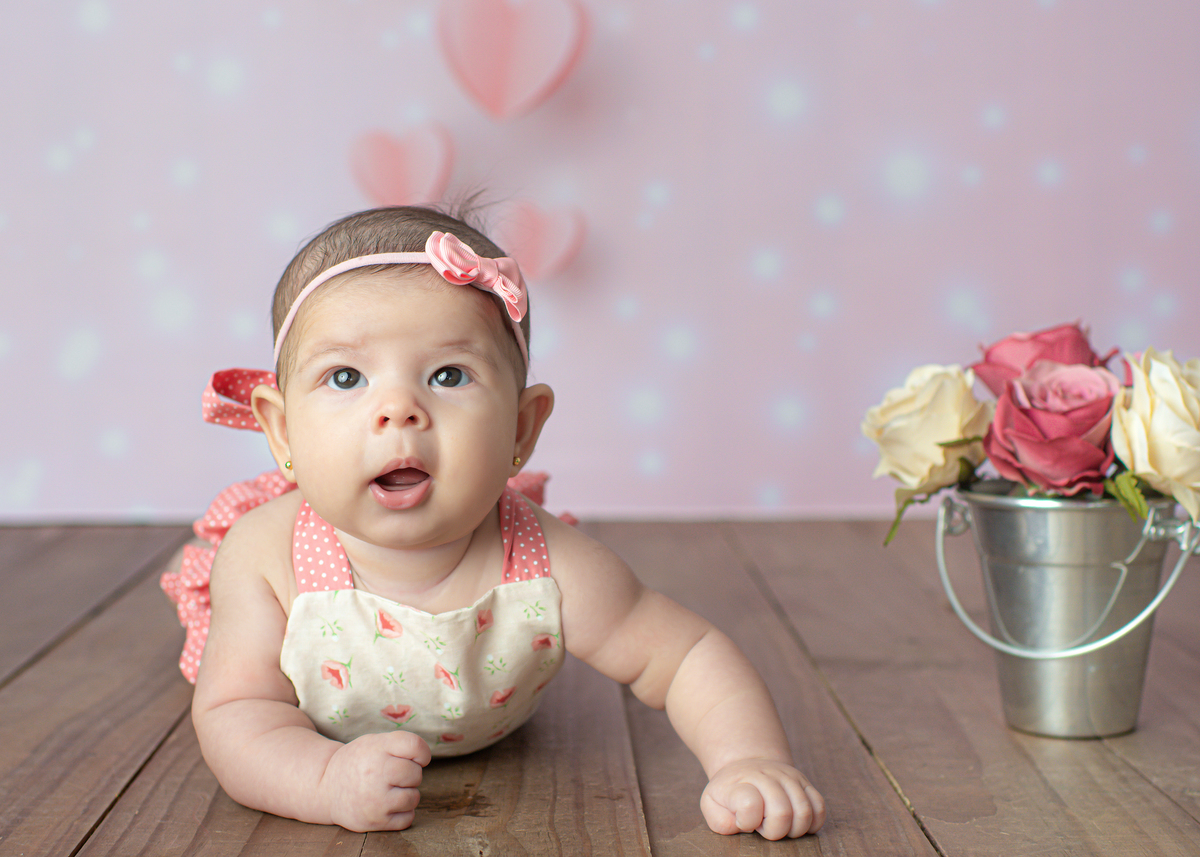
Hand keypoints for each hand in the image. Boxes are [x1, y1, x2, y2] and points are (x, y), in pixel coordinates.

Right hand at [316, 731, 431, 830]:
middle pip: (416, 773)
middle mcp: (376, 773)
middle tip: (394, 776)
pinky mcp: (375, 821)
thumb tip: (425, 756)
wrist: (326, 788)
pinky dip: (402, 812)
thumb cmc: (358, 762)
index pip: (414, 746)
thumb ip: (400, 743)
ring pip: (414, 797)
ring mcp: (376, 799)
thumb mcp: (373, 742)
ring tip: (389, 790)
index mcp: (376, 748)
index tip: (417, 758)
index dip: (422, 752)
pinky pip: (407, 818)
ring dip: (407, 794)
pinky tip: (388, 804)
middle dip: (410, 775)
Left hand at [700, 759, 825, 839]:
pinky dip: (811, 823)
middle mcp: (768, 775)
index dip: (747, 821)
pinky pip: (819, 808)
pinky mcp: (806, 783)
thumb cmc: (730, 793)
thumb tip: (739, 827)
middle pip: (782, 813)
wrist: (747, 767)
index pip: (750, 804)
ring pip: (804, 813)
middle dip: (773, 830)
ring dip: (792, 829)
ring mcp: (790, 777)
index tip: (743, 821)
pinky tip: (795, 824)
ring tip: (778, 824)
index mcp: (742, 781)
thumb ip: (719, 820)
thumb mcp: (712, 803)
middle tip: (763, 825)